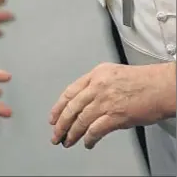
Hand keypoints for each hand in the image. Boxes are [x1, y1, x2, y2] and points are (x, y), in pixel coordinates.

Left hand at [49, 62, 175, 148]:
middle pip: (71, 108)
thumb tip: (85, 103)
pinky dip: (89, 138)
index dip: (58, 107)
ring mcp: (105, 101)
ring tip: (67, 141)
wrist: (163, 86)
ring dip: (71, 133)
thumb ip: (96, 85)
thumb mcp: (112, 74)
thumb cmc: (143, 80)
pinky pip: (95, 130)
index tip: (53, 117)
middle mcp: (97, 86)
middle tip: (55, 134)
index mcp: (95, 74)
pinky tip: (87, 143)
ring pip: (80, 120)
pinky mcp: (115, 116)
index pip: (69, 92)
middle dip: (60, 124)